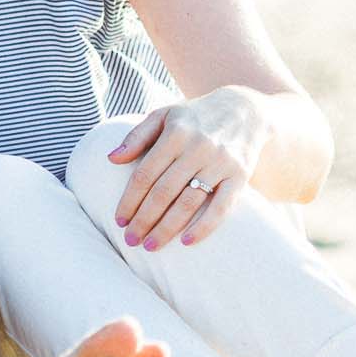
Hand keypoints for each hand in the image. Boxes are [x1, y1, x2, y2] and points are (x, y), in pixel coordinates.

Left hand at [107, 88, 268, 248]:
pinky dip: (205, 226)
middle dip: (144, 219)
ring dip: (167, 228)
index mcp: (175, 133)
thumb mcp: (163, 116)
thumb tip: (111, 158)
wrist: (244, 110)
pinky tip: (187, 242)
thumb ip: (136, 136)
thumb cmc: (194, 116)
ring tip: (150, 246)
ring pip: (189, 202)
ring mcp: (220, 163)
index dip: (130, 199)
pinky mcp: (240, 176)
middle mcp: (197, 148)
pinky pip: (222, 207)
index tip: (119, 220)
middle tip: (130, 240)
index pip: (146, 173)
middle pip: (164, 191)